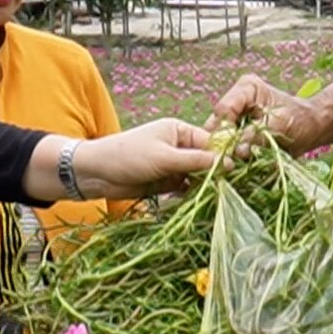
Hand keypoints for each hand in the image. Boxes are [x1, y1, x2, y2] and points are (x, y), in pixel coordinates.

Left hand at [76, 119, 217, 197]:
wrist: (96, 173)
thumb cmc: (128, 156)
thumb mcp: (165, 157)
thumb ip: (196, 161)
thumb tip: (229, 163)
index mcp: (179, 130)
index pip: (209, 142)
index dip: (223, 156)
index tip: (237, 171)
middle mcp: (178, 146)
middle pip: (205, 159)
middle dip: (215, 172)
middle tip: (229, 187)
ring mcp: (172, 165)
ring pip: (197, 175)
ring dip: (204, 185)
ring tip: (217, 197)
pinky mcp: (165, 182)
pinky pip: (185, 188)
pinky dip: (192, 194)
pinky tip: (200, 202)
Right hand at [206, 74, 320, 155]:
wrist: (310, 128)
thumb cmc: (300, 121)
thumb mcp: (280, 126)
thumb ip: (256, 136)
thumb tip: (236, 150)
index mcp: (246, 87)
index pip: (223, 109)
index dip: (224, 130)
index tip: (233, 150)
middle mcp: (236, 98)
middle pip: (216, 122)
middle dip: (222, 142)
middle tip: (231, 160)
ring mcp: (234, 114)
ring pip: (217, 135)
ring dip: (226, 150)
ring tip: (236, 163)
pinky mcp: (235, 128)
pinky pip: (225, 143)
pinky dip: (231, 153)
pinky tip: (239, 162)